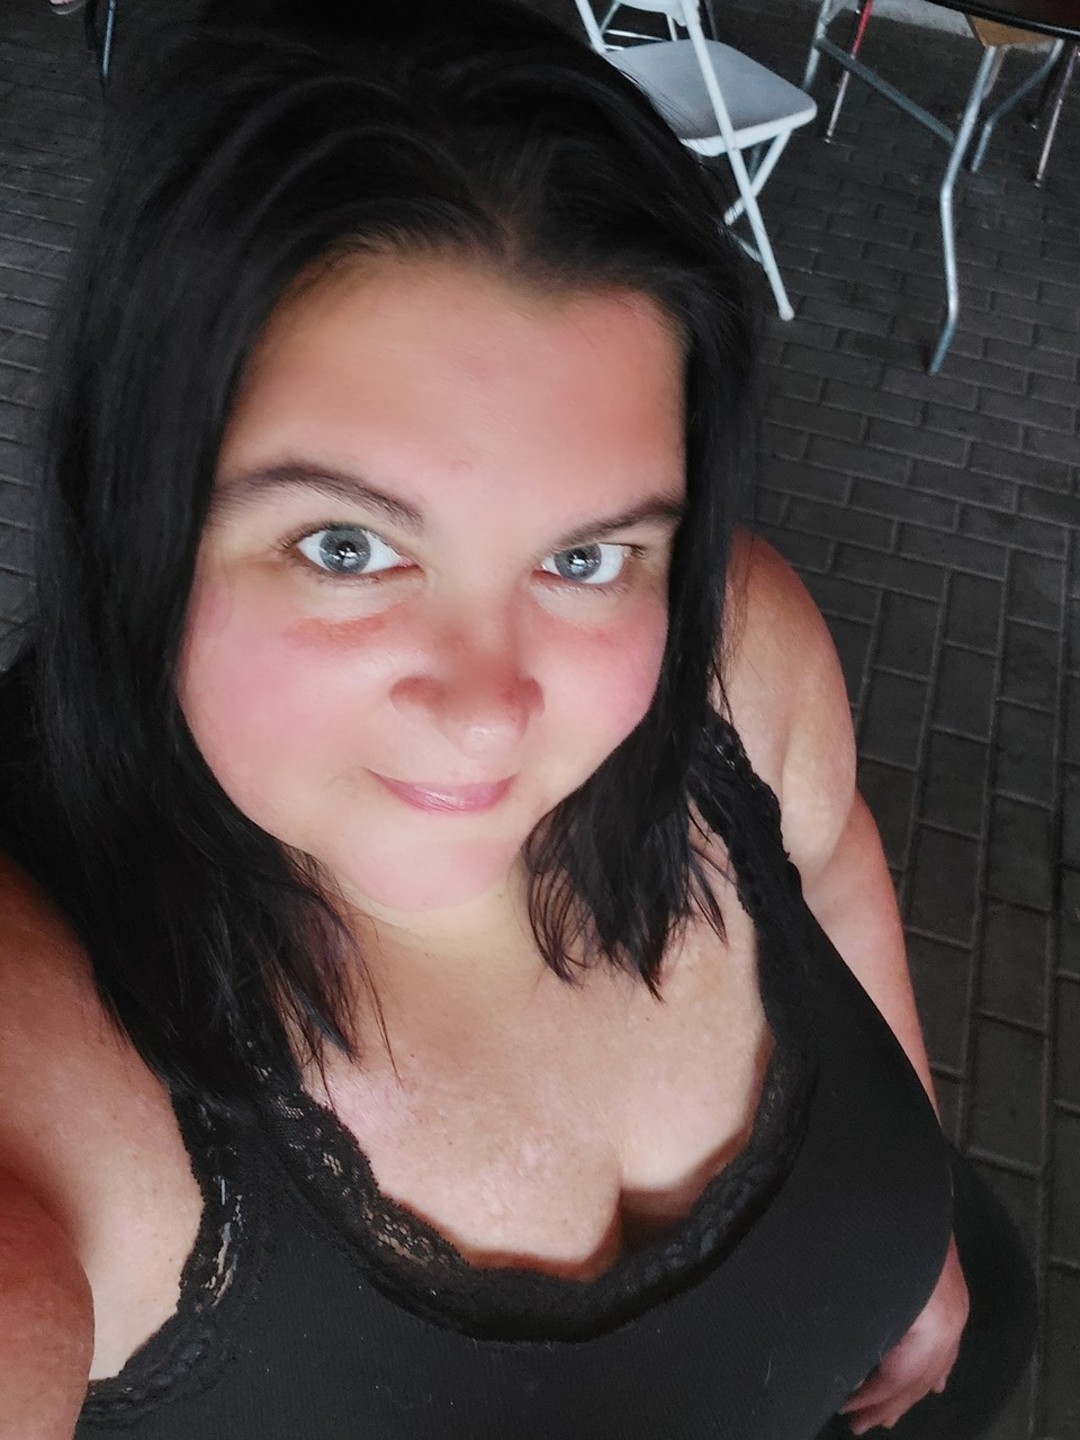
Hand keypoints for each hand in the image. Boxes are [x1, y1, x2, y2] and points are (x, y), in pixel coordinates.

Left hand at [840, 1235, 968, 1433]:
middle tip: (858, 1423)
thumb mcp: (855, 1270)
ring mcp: (953, 1300)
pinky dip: (935, 1367)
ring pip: (935, 1363)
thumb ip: (849, 1312)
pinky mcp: (949, 1286)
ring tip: (886, 1414)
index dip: (869, 1397)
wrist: (899, 1170)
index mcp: (931, 1320)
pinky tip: (933, 1384)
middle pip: (918, 1377)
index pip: (898, 1376)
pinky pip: (947, 1341)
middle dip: (887, 1403)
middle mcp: (948, 1315)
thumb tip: (830, 1347)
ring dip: (909, 1390)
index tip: (843, 1407)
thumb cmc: (874, 1216)